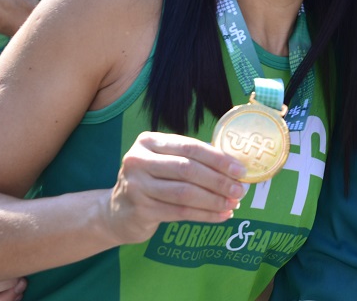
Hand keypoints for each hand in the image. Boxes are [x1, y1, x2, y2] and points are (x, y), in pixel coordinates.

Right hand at [102, 132, 248, 245]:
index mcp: (149, 141)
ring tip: (233, 204)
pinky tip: (221, 215)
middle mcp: (139, 160)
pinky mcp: (140, 210)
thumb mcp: (165, 162)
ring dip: (214, 200)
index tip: (240, 170)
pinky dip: (205, 214)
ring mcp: (137, 186)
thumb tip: (234, 166)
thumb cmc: (151, 181)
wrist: (116, 212)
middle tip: (240, 190)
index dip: (218, 158)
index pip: (190, 147)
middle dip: (219, 180)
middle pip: (188, 169)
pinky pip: (180, 212)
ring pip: (185, 193)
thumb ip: (192, 159)